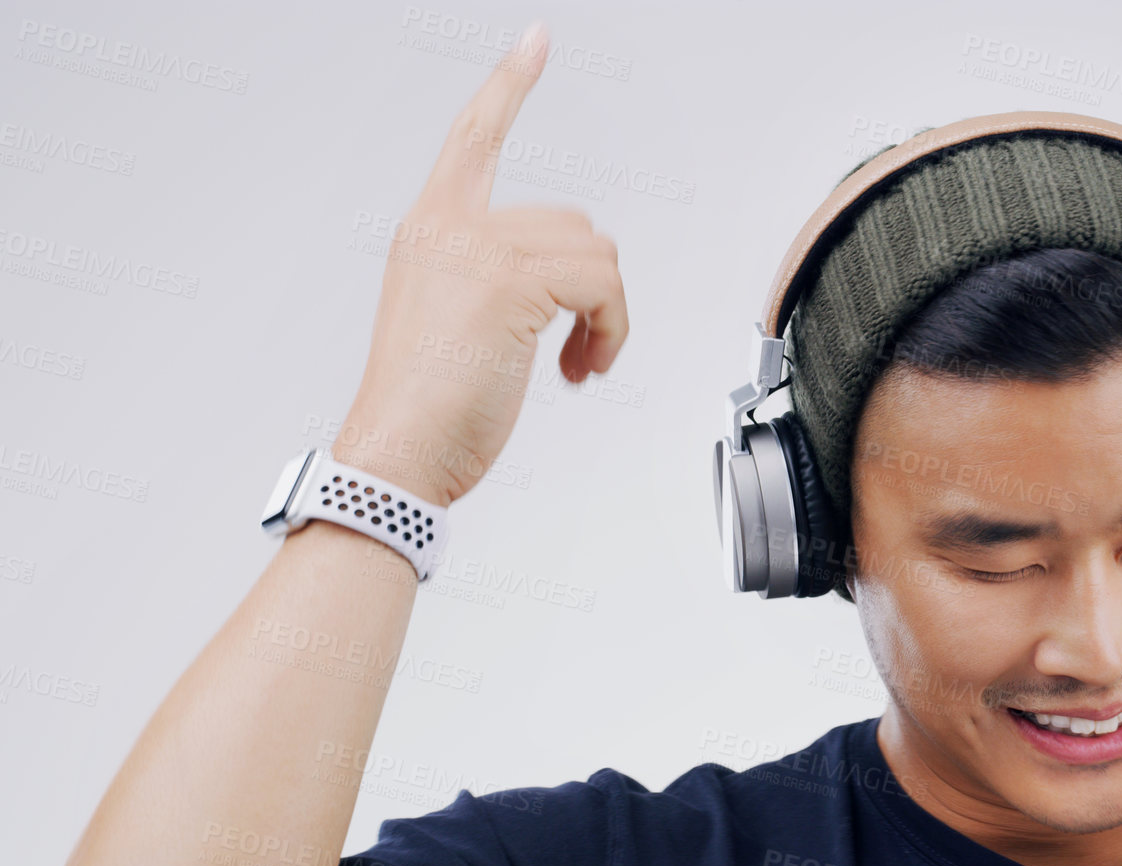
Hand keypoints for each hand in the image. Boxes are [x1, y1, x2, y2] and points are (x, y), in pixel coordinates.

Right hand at [333, 21, 628, 506]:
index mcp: (431, 228)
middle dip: (593, 293)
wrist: (396, 454)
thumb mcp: (456, 325)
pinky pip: (603, 286)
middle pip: (575, 224)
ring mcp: (478, 248)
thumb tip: (565, 289)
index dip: (509, 85)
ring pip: (597, 255)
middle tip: (577, 353)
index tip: (538, 40)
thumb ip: (495, 284)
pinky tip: (579, 369)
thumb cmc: (426, 410)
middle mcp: (451, 225)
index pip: (473, 136)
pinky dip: (611, 331)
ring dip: (606, 318)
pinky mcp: (508, 281)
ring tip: (575, 365)